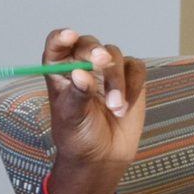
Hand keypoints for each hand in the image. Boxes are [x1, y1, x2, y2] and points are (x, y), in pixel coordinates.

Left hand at [42, 29, 146, 193]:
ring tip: (114, 108)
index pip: (57, 46)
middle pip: (88, 43)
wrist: (102, 156)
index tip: (70, 36)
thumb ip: (77, 94)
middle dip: (95, 51)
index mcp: (59, 72)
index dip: (62, 37)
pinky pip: (136, 68)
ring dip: (116, 79)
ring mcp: (107, 71)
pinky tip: (124, 106)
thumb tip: (80, 73)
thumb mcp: (72, 117)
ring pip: (115, 55)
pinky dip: (134, 84)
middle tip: (101, 62)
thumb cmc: (78, 136)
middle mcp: (82, 66)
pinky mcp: (130, 79)